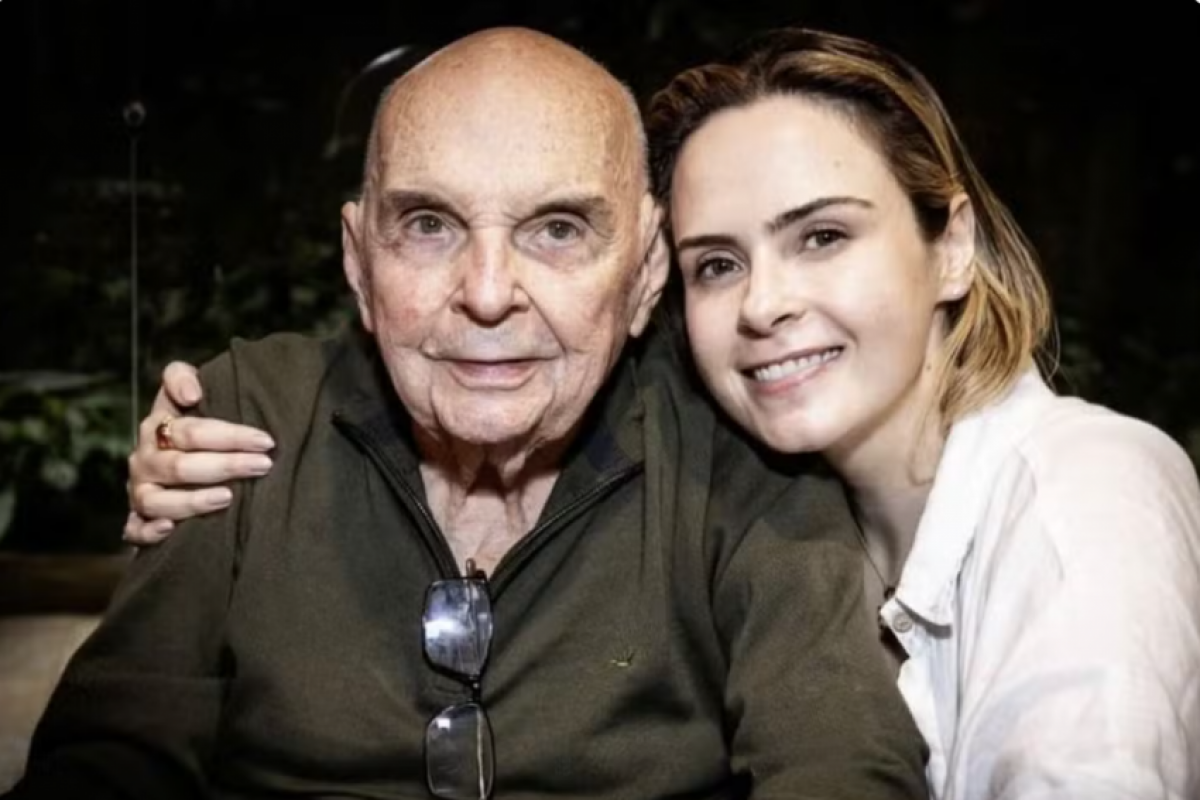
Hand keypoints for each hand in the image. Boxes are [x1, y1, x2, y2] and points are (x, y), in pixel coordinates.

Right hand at [123, 361, 275, 545]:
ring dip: (193, 501)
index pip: (191, 430)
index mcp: (157, 428)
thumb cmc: (192, 426)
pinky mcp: (136, 520)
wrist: (174, 459)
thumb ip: (181, 377)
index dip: (229, 435)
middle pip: (180, 466)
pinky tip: (171, 530)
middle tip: (263, 466)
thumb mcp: (187, 393)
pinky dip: (149, 531)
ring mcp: (139, 492)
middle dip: (224, 466)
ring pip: (158, 501)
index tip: (265, 440)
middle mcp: (145, 461)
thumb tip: (191, 392)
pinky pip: (134, 530)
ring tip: (228, 498)